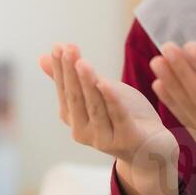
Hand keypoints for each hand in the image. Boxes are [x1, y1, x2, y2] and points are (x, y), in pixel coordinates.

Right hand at [38, 43, 177, 173]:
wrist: (153, 148)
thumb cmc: (124, 117)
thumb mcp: (98, 93)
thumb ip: (73, 78)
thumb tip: (42, 57)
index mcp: (74, 118)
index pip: (64, 90)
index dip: (61, 69)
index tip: (58, 46)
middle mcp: (84, 132)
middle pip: (76, 97)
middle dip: (71, 72)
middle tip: (69, 49)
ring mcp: (104, 139)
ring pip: (94, 106)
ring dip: (87, 83)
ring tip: (82, 62)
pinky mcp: (127, 140)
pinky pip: (117, 116)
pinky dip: (111, 100)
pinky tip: (105, 83)